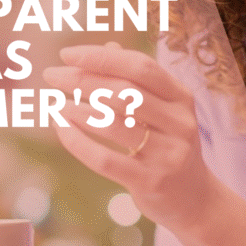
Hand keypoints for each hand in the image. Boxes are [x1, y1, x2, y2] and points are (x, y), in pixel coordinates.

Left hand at [43, 43, 219, 232]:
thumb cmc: (170, 145)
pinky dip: (77, 142)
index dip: (102, 57)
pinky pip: (105, 159)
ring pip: (114, 123)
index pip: (141, 67)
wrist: (194, 199)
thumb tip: (107, 46)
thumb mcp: (164, 110)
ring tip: (55, 104)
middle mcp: (179, 122)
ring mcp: (168, 153)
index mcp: (182, 97)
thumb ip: (138, 80)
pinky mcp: (151, 181)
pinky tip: (62, 129)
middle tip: (51, 76)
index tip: (67, 54)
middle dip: (82, 80)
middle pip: (124, 92)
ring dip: (78, 110)